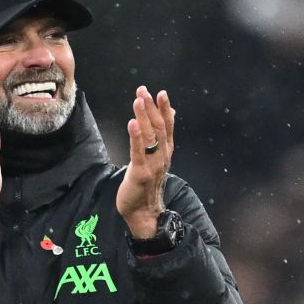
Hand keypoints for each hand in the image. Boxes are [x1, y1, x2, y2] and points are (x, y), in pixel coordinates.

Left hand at [116, 86, 174, 237]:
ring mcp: (153, 164)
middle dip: (151, 108)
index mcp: (166, 152)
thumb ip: (162, 137)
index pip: (167, 126)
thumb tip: (171, 113)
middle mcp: (162, 156)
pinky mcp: (140, 172)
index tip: (160, 92)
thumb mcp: (157, 158)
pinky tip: (132, 123)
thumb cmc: (148, 185)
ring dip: (144, 117)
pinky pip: (138, 152)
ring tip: (138, 100)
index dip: (164, 109)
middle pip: (159, 127)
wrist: (144, 212)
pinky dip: (136, 136)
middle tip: (144, 91)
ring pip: (150, 136)